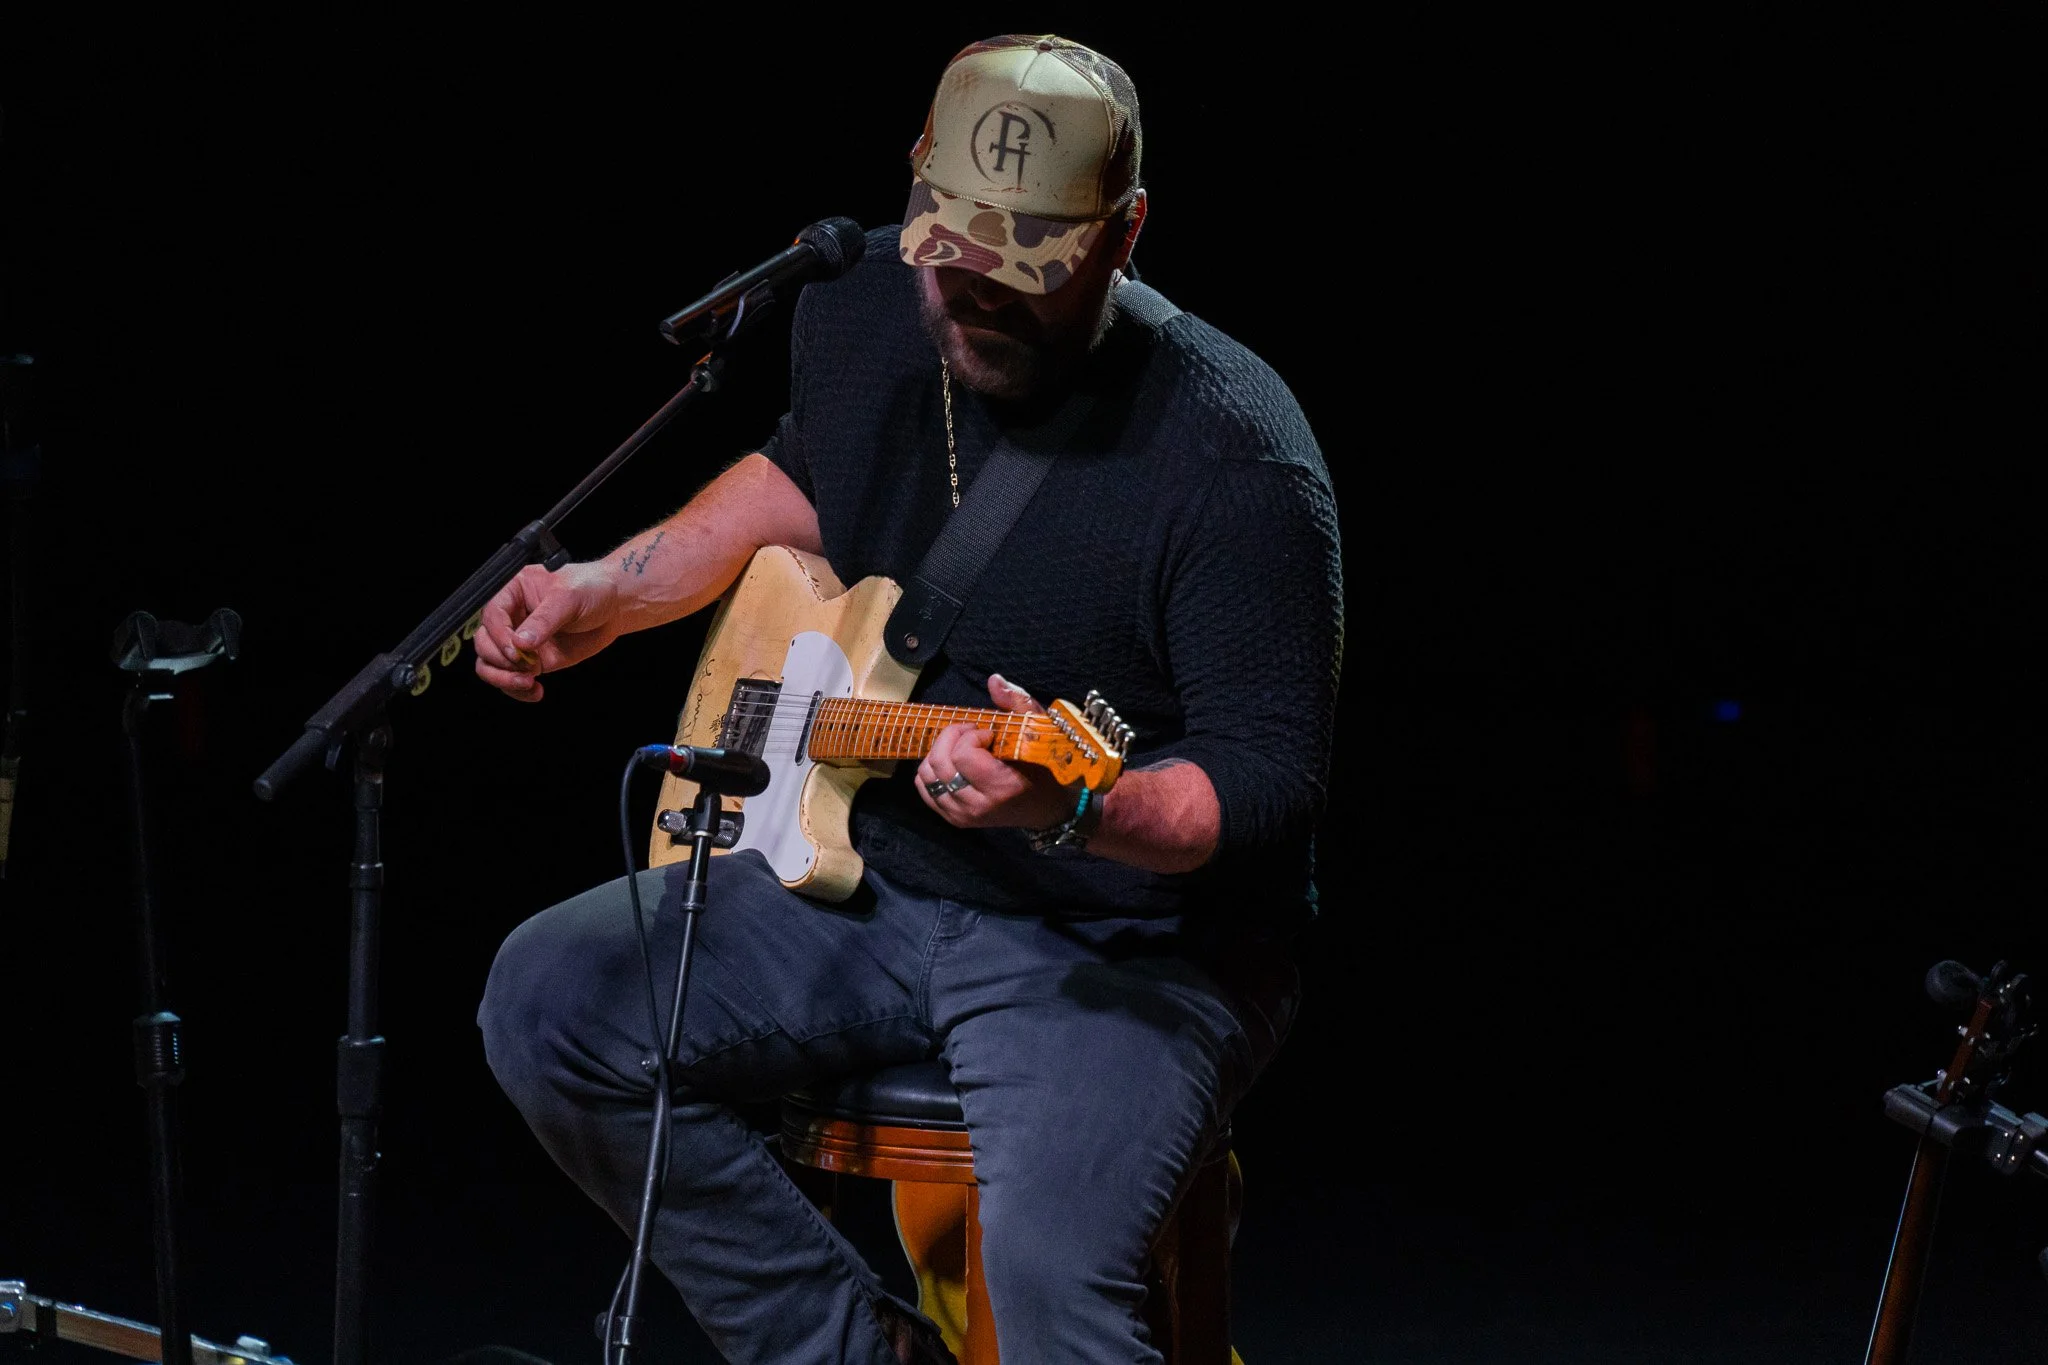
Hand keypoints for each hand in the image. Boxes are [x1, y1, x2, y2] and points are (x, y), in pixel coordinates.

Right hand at [473, 562, 623, 701]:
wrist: (614, 608)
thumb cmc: (591, 589)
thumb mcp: (569, 598)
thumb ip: (545, 620)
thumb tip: (521, 643)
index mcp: (512, 591)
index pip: (492, 615)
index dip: (499, 636)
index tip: (516, 651)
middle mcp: (510, 617)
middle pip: (484, 643)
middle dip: (500, 660)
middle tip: (526, 667)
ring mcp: (519, 641)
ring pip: (490, 664)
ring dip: (503, 679)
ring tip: (528, 683)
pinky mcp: (531, 660)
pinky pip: (511, 679)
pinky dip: (517, 690)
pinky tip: (535, 691)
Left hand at [915, 674, 1074, 829]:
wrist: (1048, 808)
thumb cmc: (1044, 767)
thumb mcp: (1038, 731)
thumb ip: (1016, 703)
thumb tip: (993, 680)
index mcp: (1001, 786)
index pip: (963, 755)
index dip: (971, 735)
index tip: (989, 734)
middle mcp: (978, 806)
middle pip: (939, 763)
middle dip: (952, 738)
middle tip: (972, 733)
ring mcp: (963, 815)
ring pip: (927, 775)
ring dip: (939, 752)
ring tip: (961, 748)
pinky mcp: (954, 818)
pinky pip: (924, 789)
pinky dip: (931, 771)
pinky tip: (952, 763)